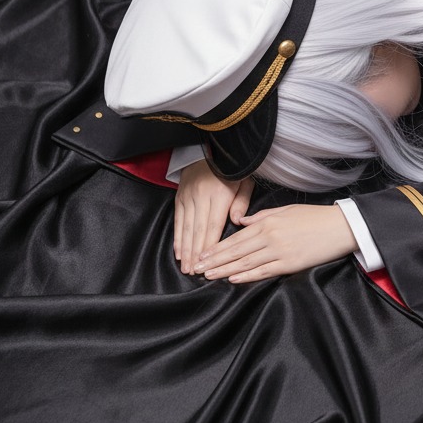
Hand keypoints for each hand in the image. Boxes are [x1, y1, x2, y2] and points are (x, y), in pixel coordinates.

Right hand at [174, 160, 253, 274]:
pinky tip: (179, 252)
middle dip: (196, 253)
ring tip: (186, 267)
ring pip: (185, 227)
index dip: (210, 245)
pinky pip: (178, 220)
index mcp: (219, 194)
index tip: (210, 262)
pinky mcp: (180, 197)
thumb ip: (242, 202)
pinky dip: (177, 238)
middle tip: (195, 272)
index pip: (214, 224)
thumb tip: (238, 222)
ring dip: (185, 250)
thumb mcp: (245, 181)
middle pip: (197, 230)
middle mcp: (201, 196)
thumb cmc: (233, 169)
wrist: (213, 150)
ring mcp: (188, 197)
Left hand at [194, 204, 358, 283]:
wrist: (341, 226)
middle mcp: (270, 236)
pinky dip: (247, 276)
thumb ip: (261, 216)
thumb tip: (242, 222)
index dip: (216, 248)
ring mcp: (279, 251)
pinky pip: (264, 271)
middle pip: (236, 251)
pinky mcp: (290, 263)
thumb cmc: (315, 217)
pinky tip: (233, 279)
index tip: (201, 254)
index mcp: (267, 222)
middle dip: (215, 260)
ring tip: (209, 276)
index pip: (235, 238)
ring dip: (225, 270)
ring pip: (246, 263)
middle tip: (197, 268)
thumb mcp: (286, 210)